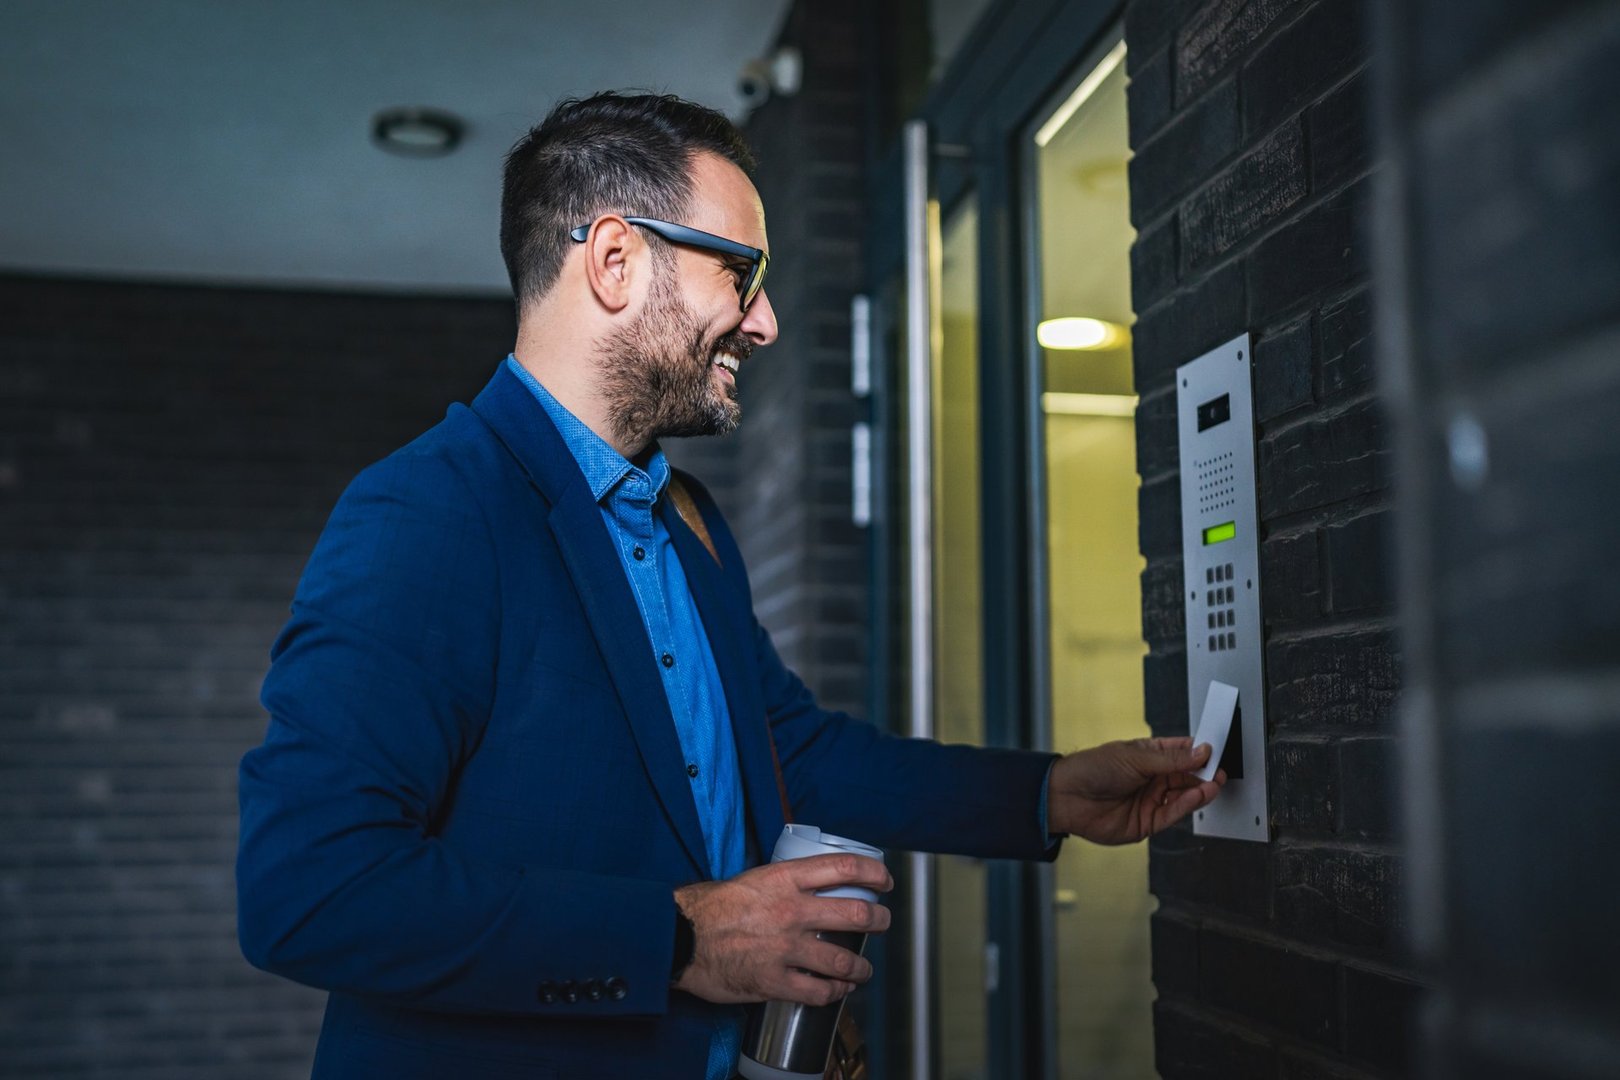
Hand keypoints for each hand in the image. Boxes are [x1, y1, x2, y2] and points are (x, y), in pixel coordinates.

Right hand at [672, 853, 892, 1006]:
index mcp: (785, 880)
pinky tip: (838, 990)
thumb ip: (784, 883)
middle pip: (856, 913)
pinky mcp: (774, 981)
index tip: (884, 880)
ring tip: (863, 969)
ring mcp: (785, 948)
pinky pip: (818, 992)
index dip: (872, 873)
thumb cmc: (710, 907)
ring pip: (843, 960)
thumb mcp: (752, 879)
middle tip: (883, 922)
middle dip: (879, 920)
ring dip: (861, 967)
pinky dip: (834, 993)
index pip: (843, 867)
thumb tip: (810, 886)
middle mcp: (792, 911)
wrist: (679, 938)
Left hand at [1046, 737, 1224, 843]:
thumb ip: (1171, 759)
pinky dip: (1187, 804)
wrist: (1067, 797)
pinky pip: (1173, 814)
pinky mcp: (1148, 822)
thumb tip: (1201, 751)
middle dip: (1205, 773)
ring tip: (1214, 782)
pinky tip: (1197, 794)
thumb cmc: (1092, 769)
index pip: (1182, 753)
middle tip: (1220, 769)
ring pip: (1184, 796)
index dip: (1200, 751)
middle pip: (1187, 776)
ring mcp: (1151, 800)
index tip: (1217, 749)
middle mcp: (1153, 779)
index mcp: (1149, 756)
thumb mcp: (1135, 757)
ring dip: (1201, 789)